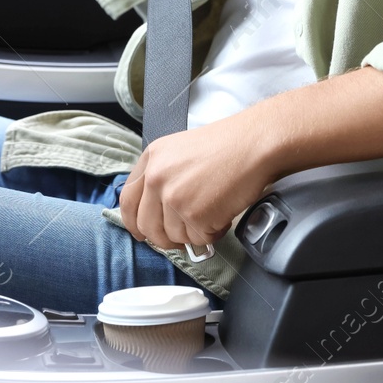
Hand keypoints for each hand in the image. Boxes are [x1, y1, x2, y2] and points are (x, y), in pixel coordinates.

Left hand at [118, 118, 273, 250]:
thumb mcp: (181, 151)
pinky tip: (223, 212)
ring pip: (174, 236)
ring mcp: (174, 197)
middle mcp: (157, 177)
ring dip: (195, 231)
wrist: (254, 143)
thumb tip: (157, 211)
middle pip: (147, 226)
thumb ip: (162, 177)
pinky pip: (199, 238)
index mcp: (151, 159)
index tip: (142, 232)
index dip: (135, 222)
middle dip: (165, 237)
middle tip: (183, 234)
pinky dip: (213, 232)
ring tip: (213, 210)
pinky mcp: (195, 214)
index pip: (128, 201)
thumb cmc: (229, 145)